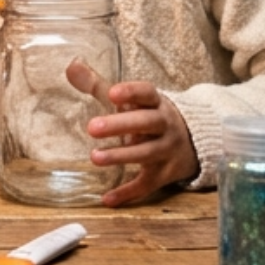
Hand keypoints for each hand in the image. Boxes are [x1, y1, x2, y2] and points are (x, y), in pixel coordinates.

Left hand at [66, 59, 199, 206]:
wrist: (193, 141)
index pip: (147, 93)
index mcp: (155, 103)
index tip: (112, 93)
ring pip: (147, 153)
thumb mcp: (130, 100)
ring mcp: (167, 151)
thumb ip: (99, 84)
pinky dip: (129, 192)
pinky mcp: (165, 174)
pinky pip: (147, 184)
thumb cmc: (149, 115)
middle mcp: (165, 125)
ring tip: (94, 157)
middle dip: (121, 125)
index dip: (131, 92)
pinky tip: (107, 198)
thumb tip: (72, 65)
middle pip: (146, 123)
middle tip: (92, 128)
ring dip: (121, 156)